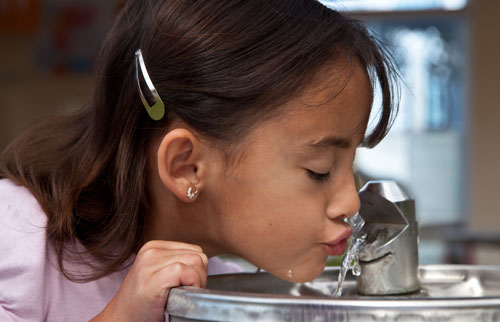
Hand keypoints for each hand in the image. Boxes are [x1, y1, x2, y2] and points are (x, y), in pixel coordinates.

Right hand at [90, 240, 207, 321]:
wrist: (120, 320)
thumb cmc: (144, 304)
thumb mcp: (160, 275)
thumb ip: (178, 263)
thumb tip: (202, 264)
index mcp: (155, 247)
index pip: (194, 250)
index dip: (197, 271)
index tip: (185, 287)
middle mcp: (152, 250)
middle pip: (198, 256)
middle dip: (199, 277)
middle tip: (183, 293)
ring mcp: (150, 262)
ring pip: (196, 262)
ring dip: (196, 283)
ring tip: (179, 295)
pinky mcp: (152, 278)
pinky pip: (186, 273)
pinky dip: (190, 286)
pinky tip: (176, 297)